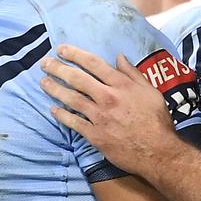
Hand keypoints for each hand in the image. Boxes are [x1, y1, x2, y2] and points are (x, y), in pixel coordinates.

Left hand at [39, 44, 177, 176]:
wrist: (157, 151)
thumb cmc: (157, 120)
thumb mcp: (151, 91)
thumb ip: (133, 74)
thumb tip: (119, 57)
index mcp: (121, 85)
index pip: (93, 63)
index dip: (74, 54)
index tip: (61, 49)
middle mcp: (107, 97)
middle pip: (77, 78)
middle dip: (58, 68)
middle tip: (44, 63)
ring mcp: (99, 117)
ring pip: (71, 99)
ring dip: (55, 89)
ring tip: (43, 82)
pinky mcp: (95, 135)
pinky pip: (74, 122)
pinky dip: (62, 115)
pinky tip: (53, 109)